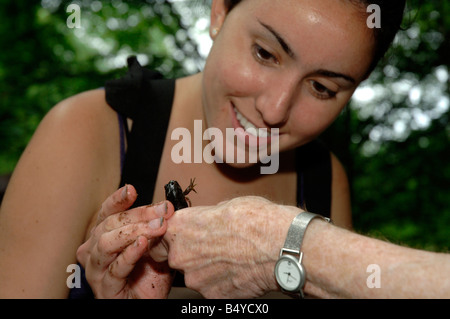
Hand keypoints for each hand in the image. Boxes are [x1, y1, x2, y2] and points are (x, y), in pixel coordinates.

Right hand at [76, 184, 174, 297]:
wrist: (149, 302)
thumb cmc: (150, 274)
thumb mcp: (155, 245)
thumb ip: (155, 227)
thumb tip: (167, 206)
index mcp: (103, 237)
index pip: (106, 213)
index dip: (117, 200)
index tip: (132, 190)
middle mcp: (94, 251)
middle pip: (110, 224)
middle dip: (139, 214)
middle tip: (163, 210)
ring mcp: (97, 271)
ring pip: (107, 243)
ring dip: (135, 231)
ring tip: (157, 227)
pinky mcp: (105, 289)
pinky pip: (115, 268)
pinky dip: (130, 254)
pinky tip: (143, 245)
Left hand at [152, 196, 298, 297]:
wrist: (278, 245)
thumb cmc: (256, 220)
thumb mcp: (225, 205)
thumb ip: (207, 217)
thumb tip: (208, 221)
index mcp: (180, 227)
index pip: (159, 235)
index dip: (172, 236)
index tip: (180, 237)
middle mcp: (181, 254)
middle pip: (178, 257)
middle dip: (193, 254)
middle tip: (216, 247)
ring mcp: (196, 278)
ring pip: (196, 275)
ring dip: (209, 269)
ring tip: (234, 259)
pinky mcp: (212, 295)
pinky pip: (212, 288)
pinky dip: (223, 282)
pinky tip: (239, 271)